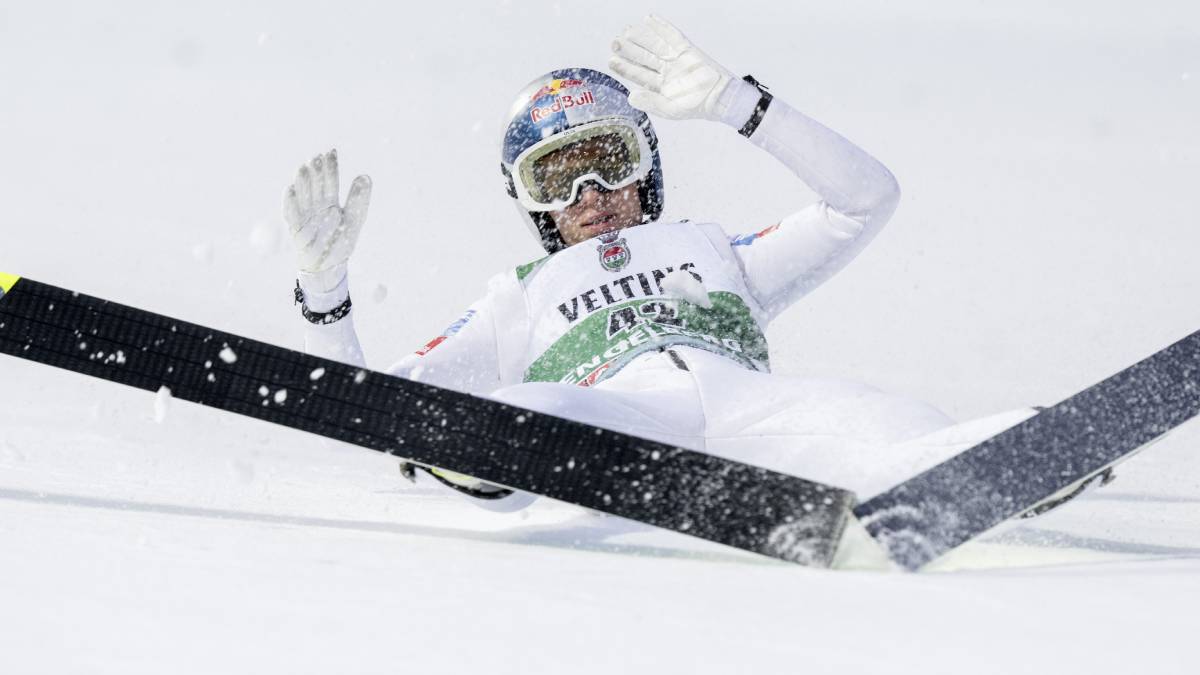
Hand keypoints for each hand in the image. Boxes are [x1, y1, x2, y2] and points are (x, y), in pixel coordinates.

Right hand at [283, 149, 371, 288]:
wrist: (330, 266)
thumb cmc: (340, 242)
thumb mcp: (354, 219)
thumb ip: (359, 199)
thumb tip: (365, 176)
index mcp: (330, 202)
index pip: (330, 181)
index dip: (330, 167)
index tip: (331, 151)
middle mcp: (316, 206)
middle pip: (315, 185)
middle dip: (315, 171)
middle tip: (316, 156)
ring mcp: (305, 216)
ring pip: (303, 195)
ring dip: (302, 182)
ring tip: (303, 167)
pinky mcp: (296, 229)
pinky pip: (292, 214)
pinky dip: (290, 202)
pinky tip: (290, 189)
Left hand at [609, 15, 742, 123]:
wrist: (719, 97)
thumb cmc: (695, 106)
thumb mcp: (670, 109)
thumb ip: (651, 102)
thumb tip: (630, 96)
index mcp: (659, 85)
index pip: (639, 74)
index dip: (625, 67)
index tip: (611, 60)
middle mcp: (665, 70)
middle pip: (644, 56)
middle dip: (629, 49)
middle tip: (614, 42)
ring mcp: (676, 58)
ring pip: (655, 45)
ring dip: (641, 37)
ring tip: (627, 31)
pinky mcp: (687, 49)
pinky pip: (673, 36)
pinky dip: (662, 27)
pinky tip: (649, 19)